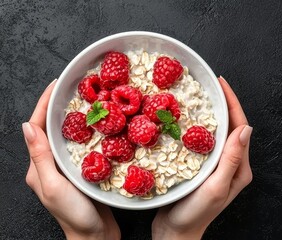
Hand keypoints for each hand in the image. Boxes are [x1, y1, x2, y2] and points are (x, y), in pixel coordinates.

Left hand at [23, 80, 120, 239]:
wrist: (96, 238)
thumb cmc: (74, 216)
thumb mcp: (54, 186)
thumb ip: (41, 157)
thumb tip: (27, 125)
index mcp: (39, 167)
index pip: (38, 128)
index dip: (45, 104)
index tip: (57, 84)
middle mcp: (51, 166)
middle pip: (53, 128)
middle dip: (61, 106)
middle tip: (76, 88)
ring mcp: (68, 170)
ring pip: (70, 136)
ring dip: (78, 117)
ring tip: (91, 101)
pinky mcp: (85, 173)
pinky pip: (86, 147)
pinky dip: (93, 133)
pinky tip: (106, 126)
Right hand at [152, 76, 252, 238]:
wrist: (175, 234)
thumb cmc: (194, 215)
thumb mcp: (215, 187)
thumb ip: (231, 159)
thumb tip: (246, 128)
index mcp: (240, 167)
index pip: (240, 127)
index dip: (232, 103)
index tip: (221, 83)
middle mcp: (232, 164)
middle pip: (230, 126)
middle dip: (222, 103)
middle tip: (209, 84)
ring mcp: (218, 165)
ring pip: (216, 131)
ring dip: (210, 113)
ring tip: (199, 95)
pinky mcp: (203, 167)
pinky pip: (203, 141)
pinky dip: (197, 126)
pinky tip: (185, 119)